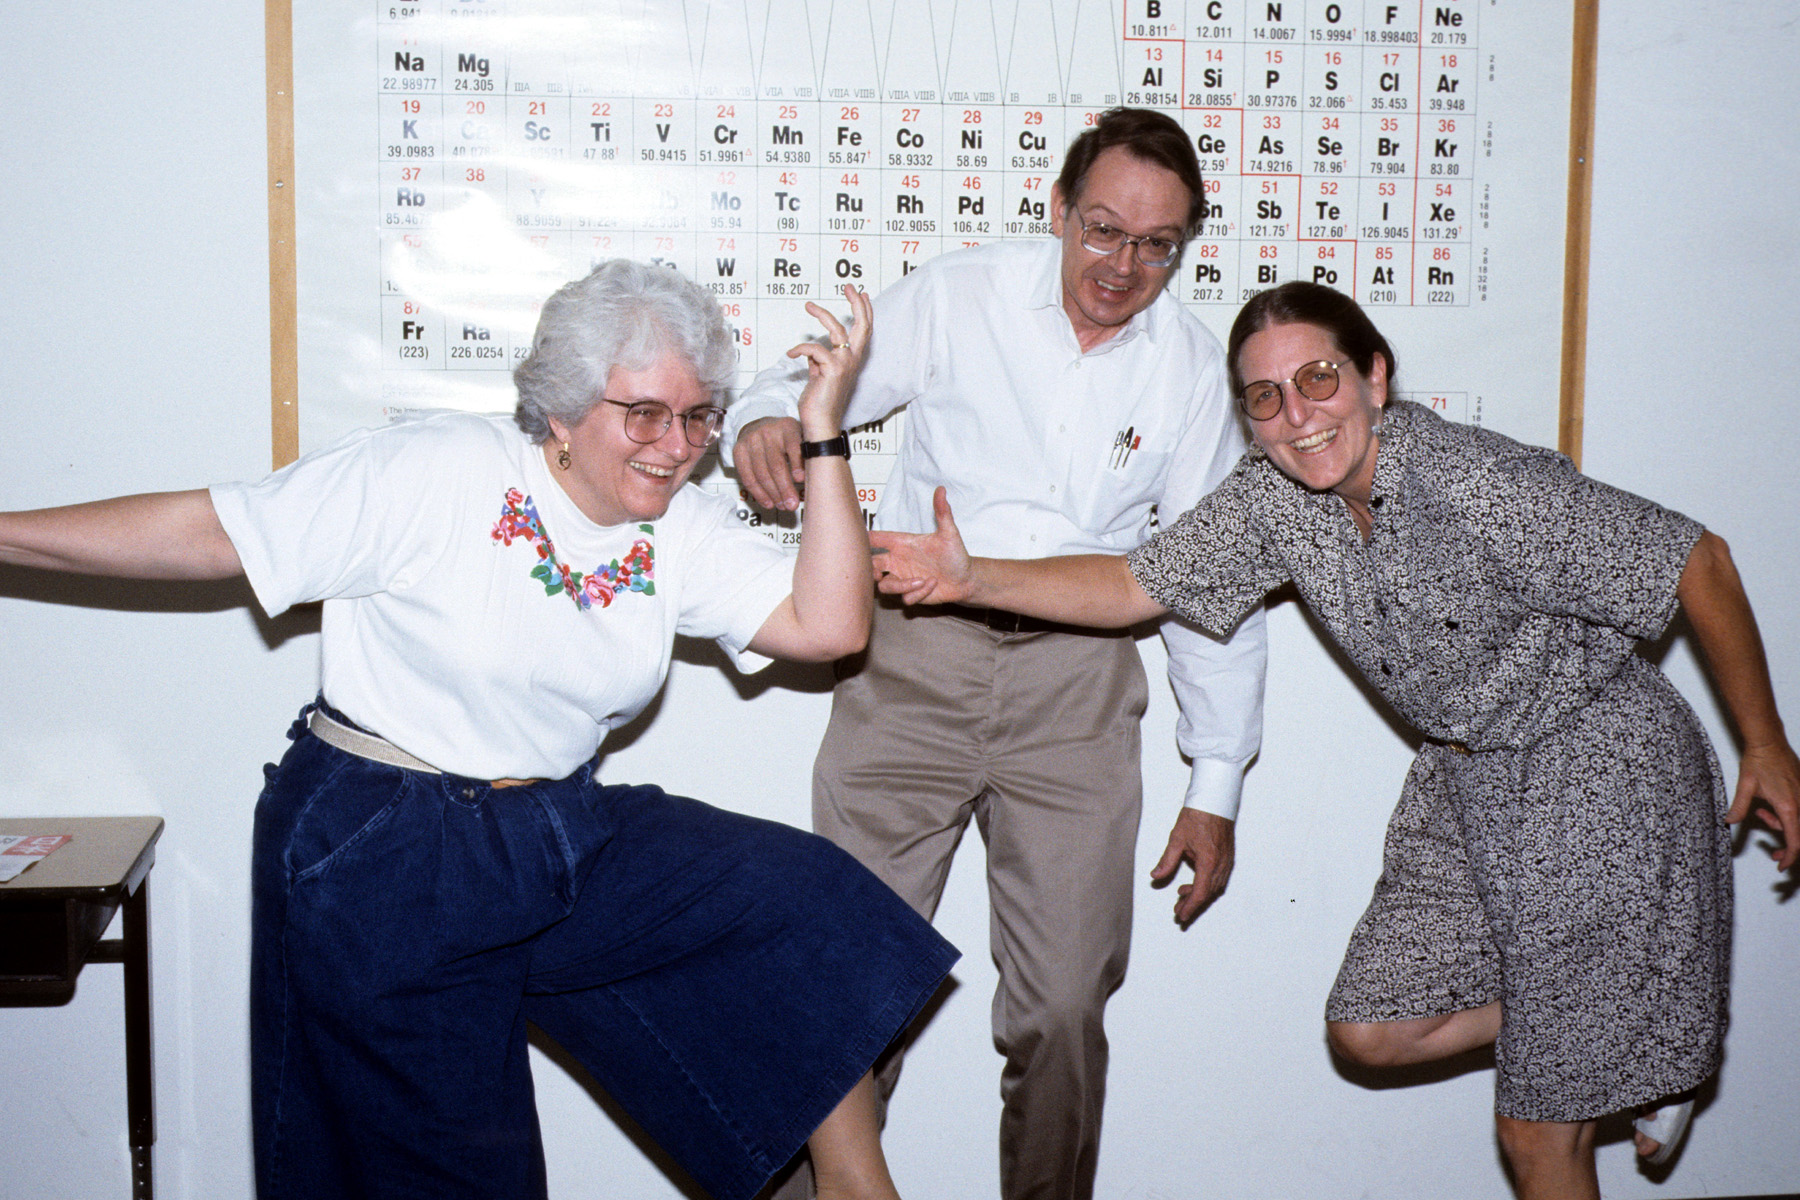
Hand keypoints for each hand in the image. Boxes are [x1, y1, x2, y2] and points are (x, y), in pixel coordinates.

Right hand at [734, 416, 804, 511]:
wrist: (759, 426)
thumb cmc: (785, 437)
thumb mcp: (800, 437)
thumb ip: (807, 454)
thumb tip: (814, 479)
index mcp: (787, 427)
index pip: (793, 446)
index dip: (797, 464)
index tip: (800, 480)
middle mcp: (768, 431)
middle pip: (776, 464)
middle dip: (784, 488)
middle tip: (792, 504)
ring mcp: (751, 441)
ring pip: (761, 473)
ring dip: (772, 494)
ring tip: (782, 505)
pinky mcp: (739, 450)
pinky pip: (748, 476)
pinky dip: (758, 493)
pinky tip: (768, 502)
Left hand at [792, 283, 871, 436]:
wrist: (820, 423)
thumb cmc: (819, 403)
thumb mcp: (819, 376)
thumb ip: (818, 362)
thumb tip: (812, 350)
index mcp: (852, 361)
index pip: (864, 331)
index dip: (864, 311)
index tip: (860, 295)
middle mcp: (852, 361)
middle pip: (863, 326)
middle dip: (857, 303)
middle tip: (848, 286)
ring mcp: (844, 364)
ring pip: (837, 330)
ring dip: (822, 314)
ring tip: (809, 305)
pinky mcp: (832, 369)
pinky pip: (814, 349)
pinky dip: (800, 349)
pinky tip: (791, 352)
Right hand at [870, 486, 973, 605]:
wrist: (965, 579)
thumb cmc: (955, 555)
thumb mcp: (949, 533)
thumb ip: (942, 512)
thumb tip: (941, 489)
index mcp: (902, 544)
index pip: (877, 539)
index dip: (865, 539)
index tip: (858, 539)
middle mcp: (899, 562)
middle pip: (871, 566)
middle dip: (869, 569)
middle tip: (878, 571)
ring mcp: (903, 579)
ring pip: (885, 586)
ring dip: (902, 585)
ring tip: (922, 579)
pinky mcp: (911, 594)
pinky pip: (905, 598)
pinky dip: (918, 592)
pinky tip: (932, 584)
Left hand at [1150, 808, 1234, 926]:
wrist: (1215, 801)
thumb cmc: (1198, 816)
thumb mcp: (1177, 839)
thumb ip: (1167, 861)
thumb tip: (1156, 876)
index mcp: (1208, 862)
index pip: (1199, 893)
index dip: (1190, 907)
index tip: (1181, 916)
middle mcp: (1221, 865)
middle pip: (1208, 894)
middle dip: (1192, 905)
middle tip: (1178, 911)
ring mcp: (1227, 862)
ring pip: (1214, 887)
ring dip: (1199, 895)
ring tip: (1182, 896)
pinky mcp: (1228, 858)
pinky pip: (1219, 878)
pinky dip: (1206, 885)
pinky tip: (1195, 883)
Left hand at [1726, 738, 1799, 870]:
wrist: (1769, 742)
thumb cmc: (1759, 761)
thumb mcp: (1745, 786)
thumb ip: (1739, 807)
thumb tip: (1729, 822)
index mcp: (1789, 806)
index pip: (1795, 841)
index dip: (1790, 857)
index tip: (1781, 866)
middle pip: (1798, 835)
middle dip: (1786, 847)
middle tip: (1772, 854)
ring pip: (1796, 824)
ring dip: (1780, 827)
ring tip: (1760, 813)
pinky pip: (1796, 812)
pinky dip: (1783, 816)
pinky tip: (1767, 807)